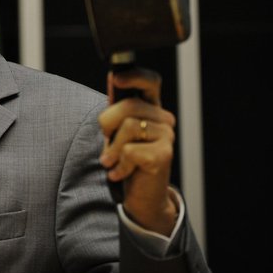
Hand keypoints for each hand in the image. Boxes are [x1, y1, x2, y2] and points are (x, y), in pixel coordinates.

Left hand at [98, 67, 178, 234]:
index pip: (150, 82)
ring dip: (112, 148)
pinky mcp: (163, 155)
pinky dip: (119, 165)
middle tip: (106, 141)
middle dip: (107, 123)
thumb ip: (116, 108)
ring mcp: (166, 136)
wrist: (143, 196)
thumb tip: (113, 79)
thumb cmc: (128, 161)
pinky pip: (130, 151)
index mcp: (151, 109)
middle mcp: (163, 119)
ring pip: (128, 127)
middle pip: (129, 105)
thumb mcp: (117, 132)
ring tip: (112, 161)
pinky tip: (120, 173)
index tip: (116, 79)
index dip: (135, 76)